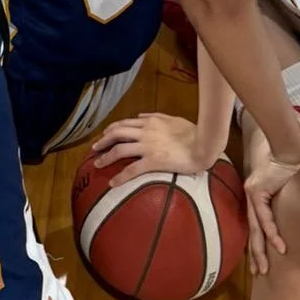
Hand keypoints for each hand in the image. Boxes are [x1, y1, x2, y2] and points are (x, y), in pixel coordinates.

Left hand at [91, 111, 217, 181]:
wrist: (204, 145)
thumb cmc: (193, 132)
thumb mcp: (173, 119)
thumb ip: (156, 116)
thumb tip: (141, 116)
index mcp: (150, 122)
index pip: (125, 123)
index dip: (112, 128)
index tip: (105, 134)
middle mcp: (146, 132)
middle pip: (117, 133)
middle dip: (103, 140)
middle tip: (94, 147)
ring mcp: (148, 146)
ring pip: (120, 149)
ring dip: (106, 156)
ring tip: (97, 163)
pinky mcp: (153, 161)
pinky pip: (132, 169)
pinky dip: (120, 176)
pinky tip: (112, 183)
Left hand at [241, 131, 299, 273]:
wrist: (292, 149)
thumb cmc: (298, 169)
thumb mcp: (295, 194)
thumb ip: (297, 207)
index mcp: (260, 201)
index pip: (257, 228)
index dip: (259, 247)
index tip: (261, 264)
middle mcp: (253, 200)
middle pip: (253, 233)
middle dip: (256, 255)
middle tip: (259, 273)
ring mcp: (252, 195)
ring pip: (255, 229)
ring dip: (261, 250)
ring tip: (265, 268)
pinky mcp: (256, 191)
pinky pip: (264, 218)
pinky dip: (272, 233)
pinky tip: (279, 248)